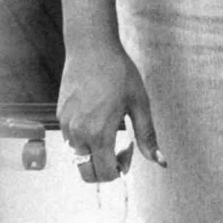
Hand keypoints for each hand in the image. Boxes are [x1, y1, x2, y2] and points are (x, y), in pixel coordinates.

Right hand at [57, 37, 161, 181]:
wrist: (91, 47)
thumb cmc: (119, 73)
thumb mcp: (139, 104)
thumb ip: (147, 136)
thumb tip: (161, 161)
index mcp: (99, 133)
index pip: (105, 174)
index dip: (121, 169)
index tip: (129, 149)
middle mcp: (78, 133)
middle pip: (87, 174)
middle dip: (104, 170)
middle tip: (118, 149)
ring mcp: (66, 125)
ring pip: (78, 158)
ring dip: (94, 155)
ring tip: (108, 131)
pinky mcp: (61, 116)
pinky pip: (71, 141)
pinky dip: (85, 141)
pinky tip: (97, 118)